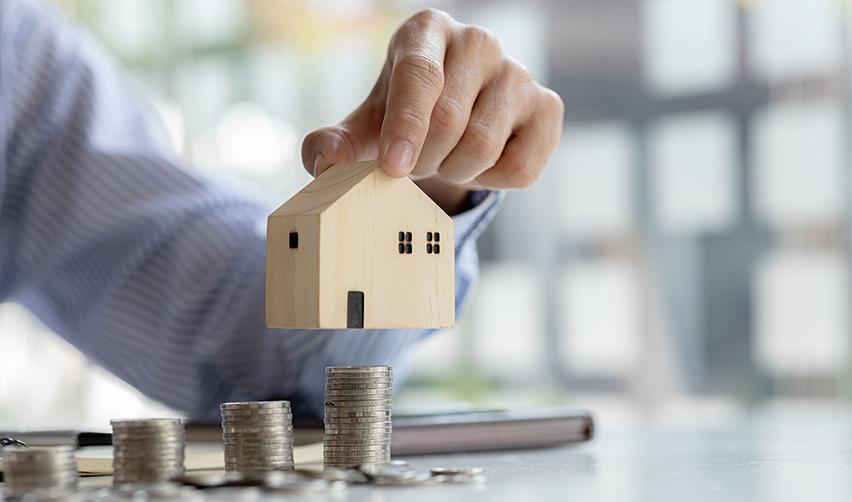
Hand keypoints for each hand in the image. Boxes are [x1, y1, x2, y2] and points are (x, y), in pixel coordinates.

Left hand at [301, 9, 563, 213]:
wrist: (453, 122)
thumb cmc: (402, 118)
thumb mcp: (366, 128)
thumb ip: (336, 144)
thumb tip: (321, 160)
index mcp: (426, 32)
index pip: (420, 77)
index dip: (405, 127)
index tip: (392, 168)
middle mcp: (478, 42)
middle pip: (450, 121)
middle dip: (422, 161)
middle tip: (411, 167)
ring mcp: (519, 72)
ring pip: (484, 147)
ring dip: (454, 172)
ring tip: (443, 161)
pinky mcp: (548, 108)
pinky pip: (521, 167)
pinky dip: (492, 182)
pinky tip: (479, 164)